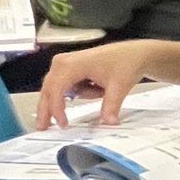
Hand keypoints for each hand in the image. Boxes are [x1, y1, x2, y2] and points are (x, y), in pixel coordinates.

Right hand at [36, 40, 155, 127]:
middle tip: (44, 126)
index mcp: (71, 64)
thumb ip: (111, 105)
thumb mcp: (119, 86)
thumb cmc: (126, 62)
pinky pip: (67, 87)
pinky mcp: (69, 68)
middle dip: (48, 109)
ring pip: (58, 90)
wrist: (135, 53)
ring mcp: (65, 64)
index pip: (56, 90)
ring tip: (101, 89)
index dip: (56, 109)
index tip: (62, 124)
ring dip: (78, 97)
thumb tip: (108, 121)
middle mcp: (63, 62)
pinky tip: (97, 87)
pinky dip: (79, 93)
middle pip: (49, 90)